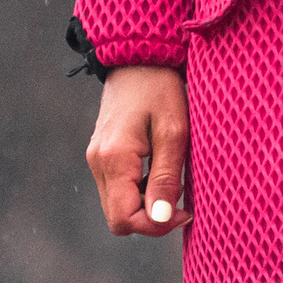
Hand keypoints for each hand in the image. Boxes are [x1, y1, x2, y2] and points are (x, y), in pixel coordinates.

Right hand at [86, 65, 190, 236]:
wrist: (138, 56)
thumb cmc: (161, 88)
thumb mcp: (173, 133)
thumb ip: (165, 178)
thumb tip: (161, 219)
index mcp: (114, 158)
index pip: (124, 220)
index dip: (156, 226)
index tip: (185, 211)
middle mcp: (98, 163)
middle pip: (118, 218)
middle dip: (152, 218)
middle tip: (181, 198)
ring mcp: (97, 159)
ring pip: (118, 206)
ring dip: (147, 205)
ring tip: (173, 180)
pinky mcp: (102, 155)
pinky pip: (119, 190)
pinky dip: (140, 192)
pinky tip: (159, 172)